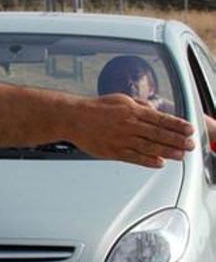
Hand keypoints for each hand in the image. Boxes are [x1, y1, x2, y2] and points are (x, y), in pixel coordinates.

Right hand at [70, 94, 194, 167]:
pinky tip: (159, 163)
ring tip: (180, 155)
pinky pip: (134, 158)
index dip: (177, 125)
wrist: (73, 118)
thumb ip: (139, 105)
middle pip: (159, 134)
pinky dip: (148, 161)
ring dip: (167, 152)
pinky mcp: (113, 151)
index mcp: (132, 111)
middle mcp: (129, 125)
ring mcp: (121, 139)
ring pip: (150, 148)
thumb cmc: (95, 108)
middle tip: (190, 145)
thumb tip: (154, 111)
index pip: (161, 119)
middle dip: (177, 140)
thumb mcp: (120, 98)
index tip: (189, 129)